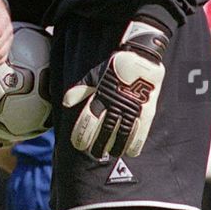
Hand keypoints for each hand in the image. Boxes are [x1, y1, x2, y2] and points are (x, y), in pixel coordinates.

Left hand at [62, 21, 167, 160]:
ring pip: (121, 135)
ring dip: (115, 147)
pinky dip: (134, 144)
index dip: (82, 135)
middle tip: (94, 153)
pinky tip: (130, 151)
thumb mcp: (94, 74)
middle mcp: (115, 105)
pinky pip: (140, 132)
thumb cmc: (115, 65)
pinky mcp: (146, 110)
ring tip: (111, 153)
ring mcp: (132, 109)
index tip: (79, 145)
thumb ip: (81, 89)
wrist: (141, 56)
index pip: (88, 121)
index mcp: (101, 96)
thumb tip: (65, 102)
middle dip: (98, 145)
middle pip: (104, 131)